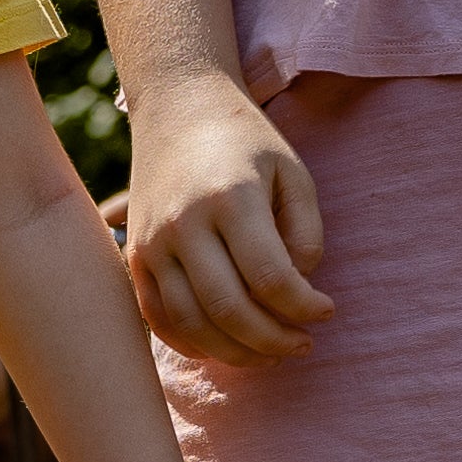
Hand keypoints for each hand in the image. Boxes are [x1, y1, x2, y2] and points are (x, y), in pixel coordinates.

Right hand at [119, 75, 331, 361]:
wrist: (177, 108)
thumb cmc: (246, 142)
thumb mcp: (293, 173)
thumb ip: (305, 232)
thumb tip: (296, 290)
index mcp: (231, 198)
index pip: (270, 277)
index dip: (305, 307)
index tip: (327, 311)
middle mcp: (184, 224)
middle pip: (229, 310)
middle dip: (274, 341)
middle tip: (303, 344)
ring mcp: (152, 243)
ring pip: (191, 325)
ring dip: (236, 353)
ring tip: (270, 353)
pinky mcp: (135, 256)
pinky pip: (158, 318)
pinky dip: (192, 344)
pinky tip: (225, 345)